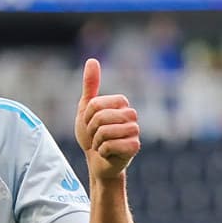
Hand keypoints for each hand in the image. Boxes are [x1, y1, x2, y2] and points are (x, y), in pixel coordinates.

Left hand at [74, 58, 139, 181]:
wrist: (97, 162)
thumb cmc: (92, 136)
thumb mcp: (86, 109)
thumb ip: (90, 85)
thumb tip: (92, 60)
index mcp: (122, 104)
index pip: (96, 104)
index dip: (88, 116)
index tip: (91, 124)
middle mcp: (132, 115)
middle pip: (101, 117)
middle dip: (92, 130)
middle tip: (96, 137)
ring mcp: (135, 131)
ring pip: (106, 132)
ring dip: (97, 142)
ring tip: (101, 145)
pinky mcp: (135, 147)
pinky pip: (110, 145)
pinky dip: (103, 152)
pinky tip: (108, 154)